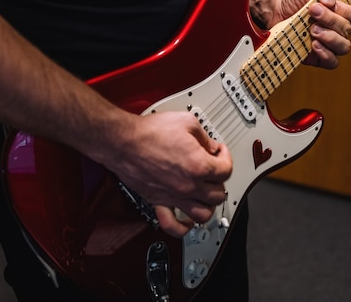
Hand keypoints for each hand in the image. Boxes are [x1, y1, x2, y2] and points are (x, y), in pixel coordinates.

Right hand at [111, 111, 232, 236]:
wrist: (124, 141)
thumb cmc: (149, 132)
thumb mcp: (186, 122)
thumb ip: (204, 136)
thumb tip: (210, 145)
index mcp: (199, 165)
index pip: (226, 170)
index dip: (225, 157)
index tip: (218, 152)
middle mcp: (189, 186)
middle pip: (218, 194)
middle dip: (218, 180)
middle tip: (212, 170)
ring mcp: (174, 197)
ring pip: (203, 214)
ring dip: (208, 206)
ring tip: (205, 195)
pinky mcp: (158, 202)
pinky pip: (172, 225)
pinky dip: (182, 228)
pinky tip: (186, 221)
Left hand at [260, 0, 350, 68]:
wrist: (276, 10)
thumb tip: (330, 2)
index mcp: (342, 13)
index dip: (348, 12)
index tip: (327, 4)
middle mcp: (338, 30)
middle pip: (347, 30)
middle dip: (330, 20)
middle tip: (312, 12)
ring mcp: (329, 45)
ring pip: (343, 47)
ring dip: (330, 37)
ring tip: (312, 29)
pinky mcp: (318, 57)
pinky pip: (332, 62)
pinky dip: (326, 54)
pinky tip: (314, 44)